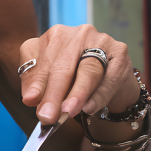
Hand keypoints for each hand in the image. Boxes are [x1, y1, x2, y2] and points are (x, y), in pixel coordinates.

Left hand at [19, 24, 140, 124]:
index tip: (30, 102)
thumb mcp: (50, 78)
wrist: (110, 78)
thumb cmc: (74, 76)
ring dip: (77, 94)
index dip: (37, 83)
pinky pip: (110, 77)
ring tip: (68, 112)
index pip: (42, 62)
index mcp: (55, 36)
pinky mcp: (120, 52)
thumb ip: (37, 84)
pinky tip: (89, 108)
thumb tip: (29, 98)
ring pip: (87, 71)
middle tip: (48, 116)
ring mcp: (101, 40)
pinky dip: (99, 95)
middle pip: (63, 67)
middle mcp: (77, 34)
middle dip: (54, 94)